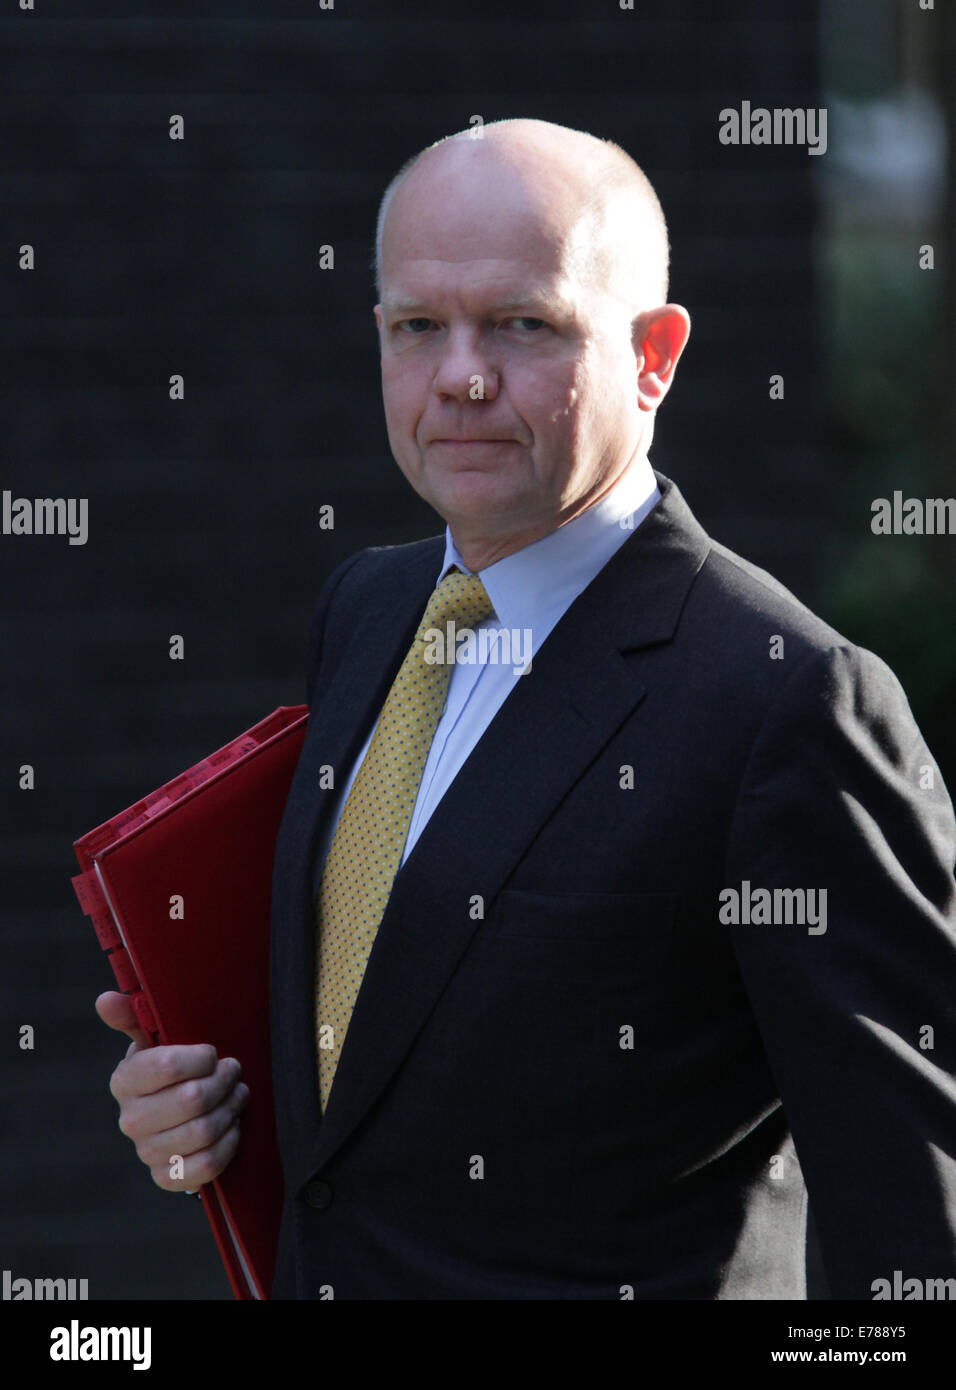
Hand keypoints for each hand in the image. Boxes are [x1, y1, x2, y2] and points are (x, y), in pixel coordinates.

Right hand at [95, 991, 248, 1191]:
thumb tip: (106, 999)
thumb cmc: (170, 1070)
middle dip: (223, 1082)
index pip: (167, 1065)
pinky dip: (228, 1143)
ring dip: (231, 1108)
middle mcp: (130, 1120)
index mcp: (125, 1081)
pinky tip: (233, 1126)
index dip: (201, 1058)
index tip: (213, 1053)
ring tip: (238, 1094)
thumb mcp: (154, 1040)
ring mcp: (148, 1152)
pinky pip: (207, 1165)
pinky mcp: (168, 1177)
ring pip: (204, 1131)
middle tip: (234, 1070)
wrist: (176, 1117)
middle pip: (193, 1099)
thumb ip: (133, 1015)